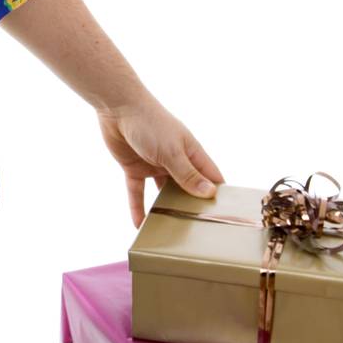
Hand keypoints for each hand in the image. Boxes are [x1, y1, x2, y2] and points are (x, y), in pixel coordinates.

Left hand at [97, 94, 224, 227]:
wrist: (117, 107)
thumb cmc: (150, 122)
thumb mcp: (172, 151)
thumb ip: (188, 174)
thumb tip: (209, 193)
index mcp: (191, 153)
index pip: (211, 177)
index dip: (218, 195)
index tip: (226, 217)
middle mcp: (175, 161)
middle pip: (188, 189)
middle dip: (191, 207)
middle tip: (198, 235)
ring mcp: (154, 165)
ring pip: (163, 193)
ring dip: (165, 209)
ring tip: (170, 233)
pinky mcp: (134, 168)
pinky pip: (137, 192)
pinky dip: (137, 207)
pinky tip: (138, 225)